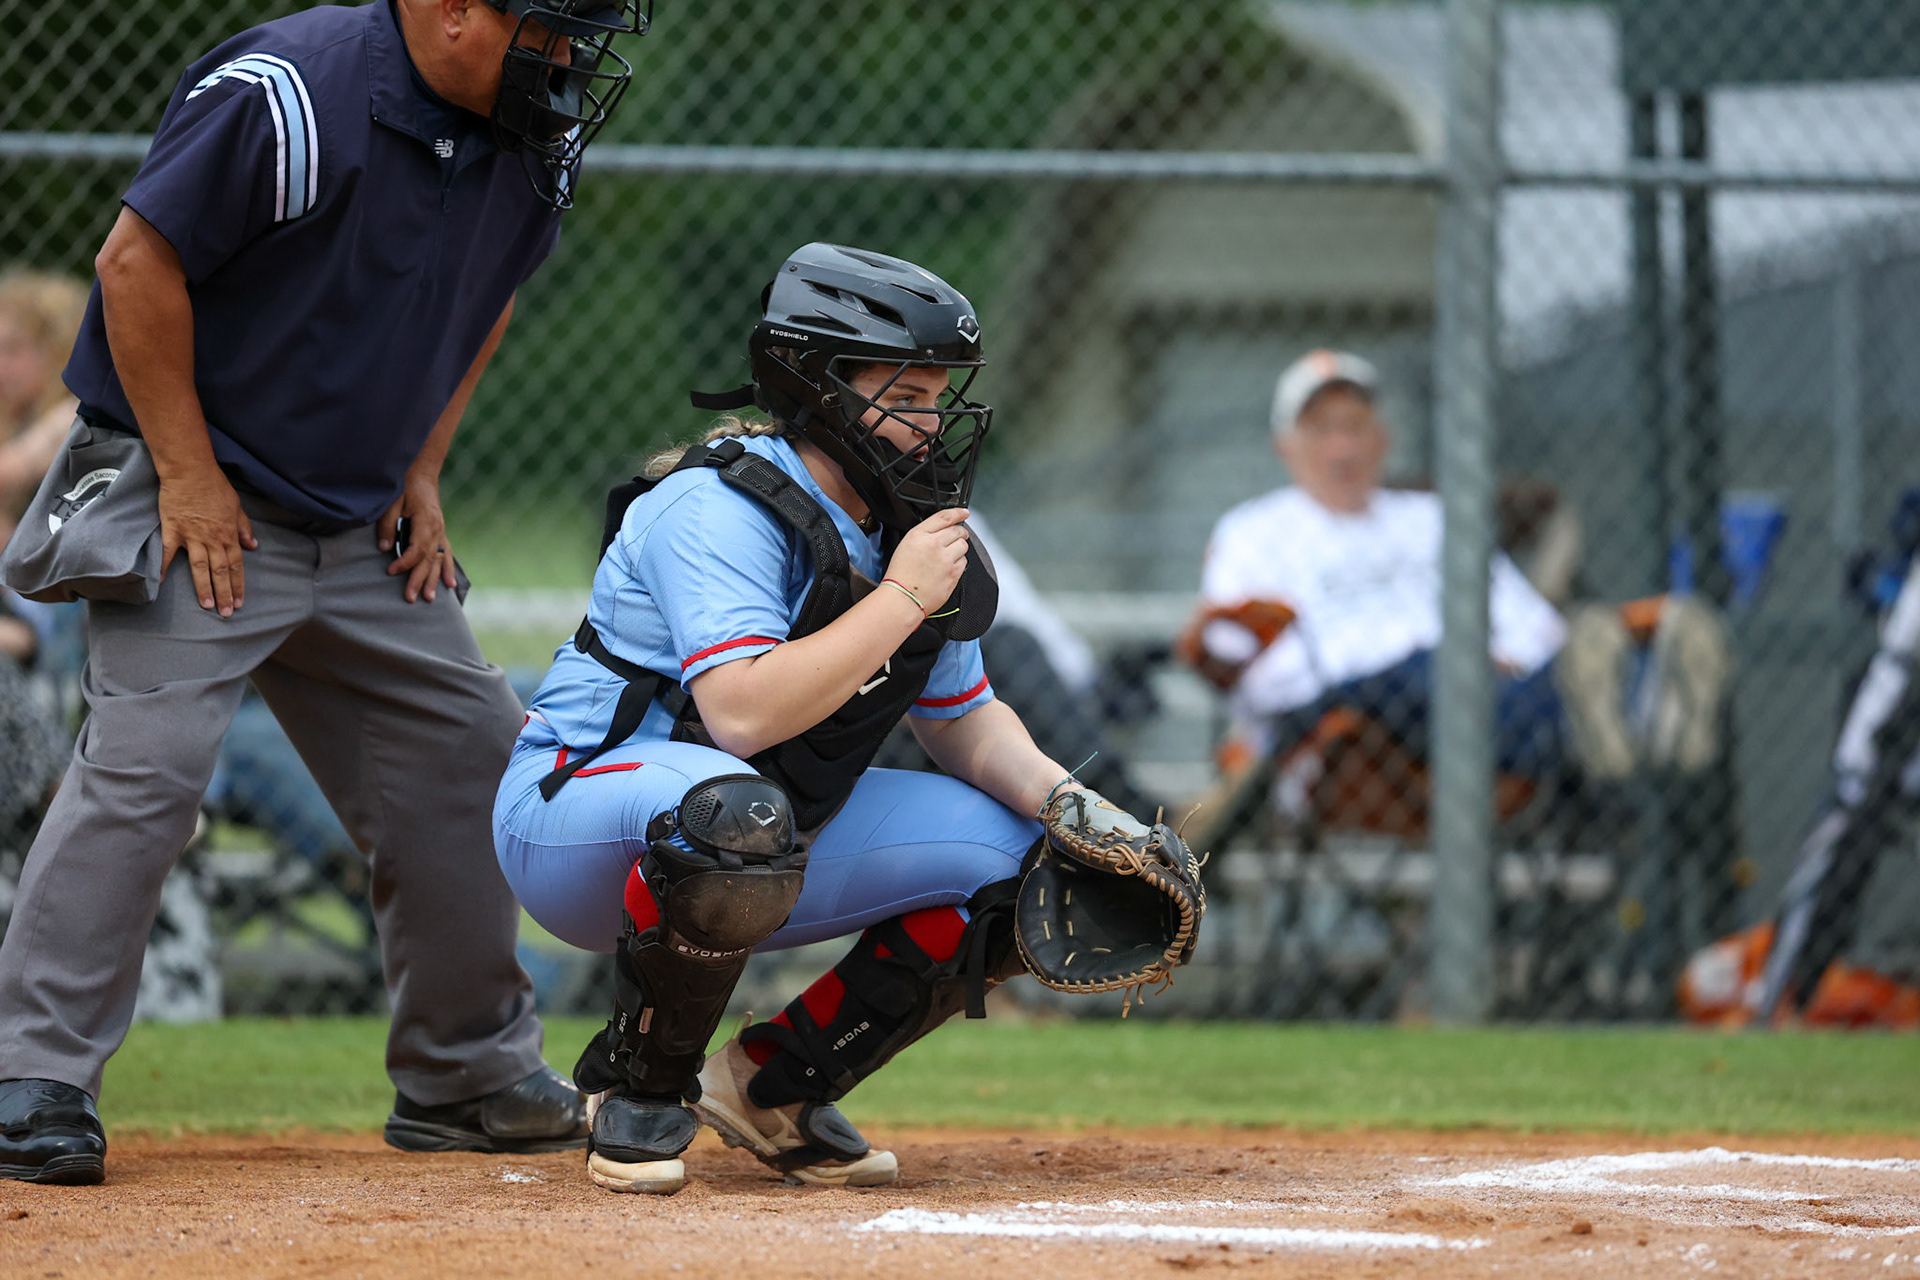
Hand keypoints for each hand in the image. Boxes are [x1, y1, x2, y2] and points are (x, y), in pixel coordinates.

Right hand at [158, 466, 256, 615]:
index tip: (240, 602)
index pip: (237, 565)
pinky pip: (168, 553)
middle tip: (227, 613)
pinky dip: (164, 568)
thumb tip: (253, 546)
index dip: (238, 585)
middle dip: (225, 594)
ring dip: (205, 588)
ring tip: (208, 606)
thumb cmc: (215, 486)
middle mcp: (213, 539)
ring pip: (201, 568)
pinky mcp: (173, 531)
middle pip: (221, 571)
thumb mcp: (237, 506)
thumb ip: (244, 528)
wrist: (191, 471)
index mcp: (229, 534)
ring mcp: (192, 536)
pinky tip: (160, 583)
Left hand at [378, 469, 458, 603]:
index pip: (417, 548)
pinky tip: (450, 585)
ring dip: (434, 580)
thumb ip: (388, 525)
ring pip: (438, 560)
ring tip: (430, 598)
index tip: (391, 571)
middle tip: (410, 598)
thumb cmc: (405, 486)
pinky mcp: (440, 533)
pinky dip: (448, 570)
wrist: (421, 475)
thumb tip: (385, 548)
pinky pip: (447, 554)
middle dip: (419, 580)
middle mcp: (437, 529)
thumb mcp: (392, 501)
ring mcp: (441, 532)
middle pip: (429, 559)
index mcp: (426, 520)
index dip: (405, 562)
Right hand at [883, 507, 969, 613]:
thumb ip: (925, 534)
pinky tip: (948, 567)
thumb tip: (944, 530)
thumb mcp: (906, 545)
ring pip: (963, 546)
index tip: (964, 513)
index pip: (944, 517)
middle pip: (957, 530)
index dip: (957, 513)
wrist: (902, 599)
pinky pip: (964, 562)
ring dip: (959, 548)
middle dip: (960, 533)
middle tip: (958, 537)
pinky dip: (959, 563)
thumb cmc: (900, 575)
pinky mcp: (953, 574)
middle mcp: (933, 545)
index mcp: (919, 535)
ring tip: (948, 556)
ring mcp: (945, 560)